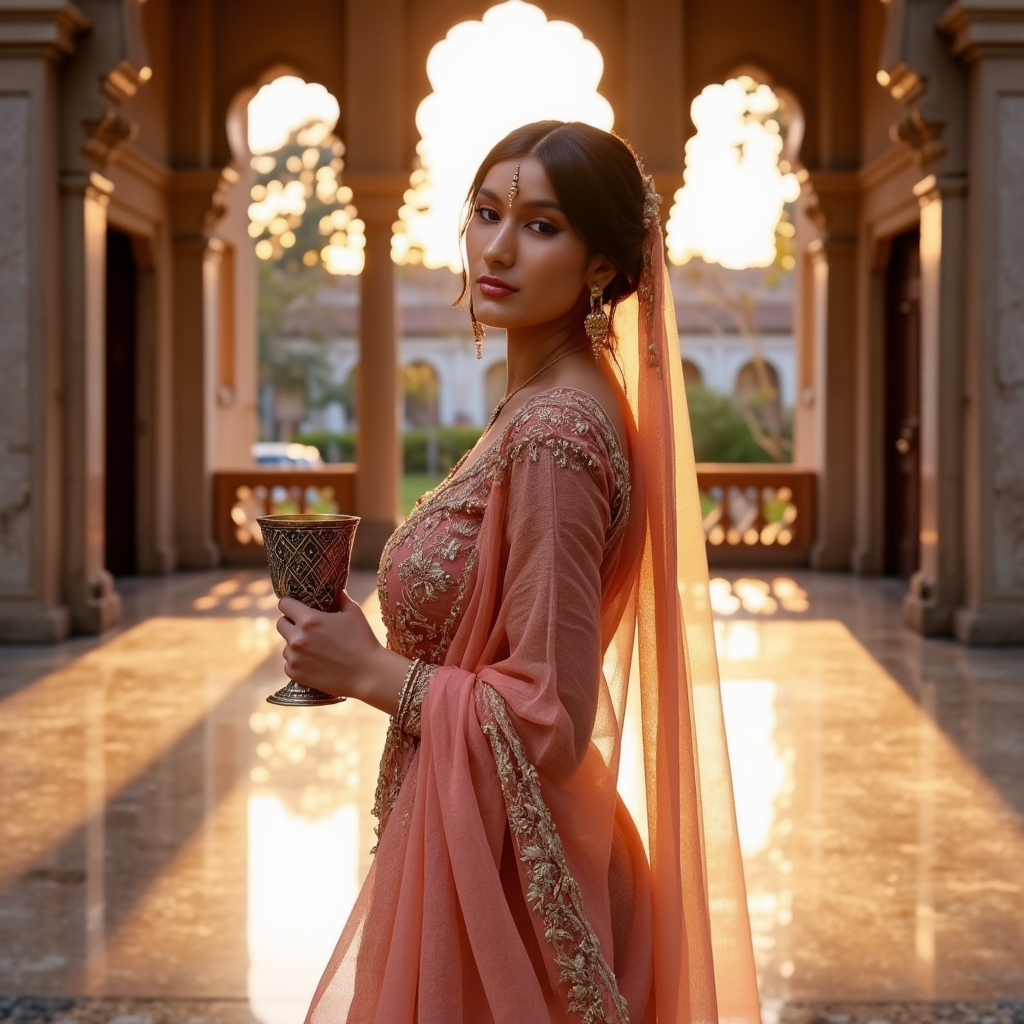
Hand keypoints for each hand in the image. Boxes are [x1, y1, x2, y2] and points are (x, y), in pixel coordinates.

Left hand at [275, 594, 409, 713]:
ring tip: (315, 648)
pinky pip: (289, 663)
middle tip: (306, 627)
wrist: (367, 673)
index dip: (290, 604)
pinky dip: (298, 662)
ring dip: (295, 644)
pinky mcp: (295, 673)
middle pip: (280, 624)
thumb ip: (339, 597)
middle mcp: (297, 638)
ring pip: (285, 645)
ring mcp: (295, 657)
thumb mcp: (353, 612)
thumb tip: (334, 588)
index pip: (284, 604)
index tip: (296, 607)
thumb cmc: (362, 640)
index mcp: (309, 620)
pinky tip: (315, 662)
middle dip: (291, 623)